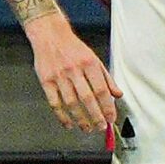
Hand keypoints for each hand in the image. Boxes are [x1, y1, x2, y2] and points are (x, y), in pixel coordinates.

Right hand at [26, 13, 118, 132]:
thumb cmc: (72, 48)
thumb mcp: (94, 58)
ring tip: (87, 128)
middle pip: (87, 98)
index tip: (111, 118)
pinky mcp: (46, 81)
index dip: (107, 107)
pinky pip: (54, 102)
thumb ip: (107, 78)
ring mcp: (59, 76)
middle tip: (100, 127)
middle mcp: (74, 70)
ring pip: (71, 103)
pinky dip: (62, 116)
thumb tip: (118, 94)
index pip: (101, 90)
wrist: (50, 35)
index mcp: (89, 64)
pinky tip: (68, 123)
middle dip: (96, 116)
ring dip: (80, 119)